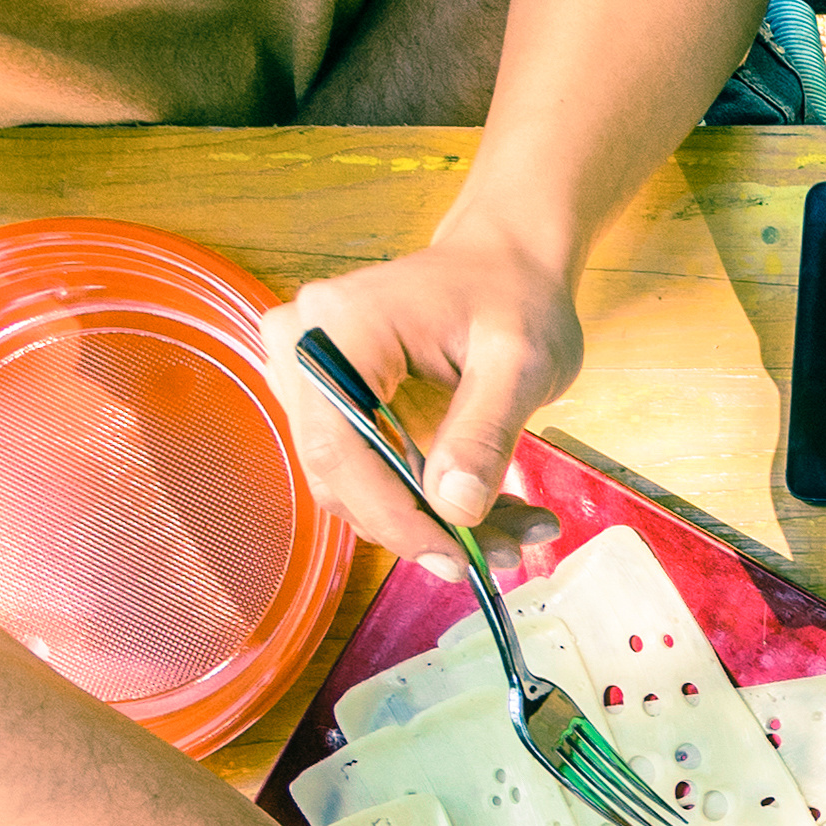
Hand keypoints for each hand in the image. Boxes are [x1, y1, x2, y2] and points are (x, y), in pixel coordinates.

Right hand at [264, 244, 585, 562]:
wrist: (504, 266)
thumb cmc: (514, 297)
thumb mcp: (522, 362)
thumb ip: (486, 432)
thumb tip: (454, 508)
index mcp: (341, 324)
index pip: (338, 445)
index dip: (392, 516)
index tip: (455, 559)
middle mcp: (303, 348)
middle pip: (341, 473)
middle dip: (423, 527)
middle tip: (506, 553)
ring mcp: (309, 377)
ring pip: (357, 484)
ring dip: (435, 522)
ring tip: (519, 531)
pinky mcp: (331, 404)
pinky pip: (370, 473)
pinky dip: (432, 503)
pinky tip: (496, 512)